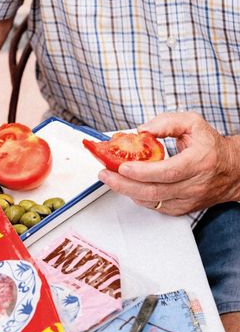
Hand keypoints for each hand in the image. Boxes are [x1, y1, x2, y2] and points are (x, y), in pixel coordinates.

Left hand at [98, 112, 239, 215]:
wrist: (233, 170)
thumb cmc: (210, 146)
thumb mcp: (192, 124)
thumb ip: (167, 122)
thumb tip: (142, 130)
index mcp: (199, 162)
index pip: (168, 171)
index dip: (142, 171)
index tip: (122, 166)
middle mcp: (194, 184)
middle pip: (154, 190)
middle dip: (123, 184)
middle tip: (105, 174)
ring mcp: (187, 199)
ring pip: (151, 201)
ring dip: (126, 191)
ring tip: (109, 178)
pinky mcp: (181, 208)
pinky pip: (154, 205)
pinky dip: (137, 196)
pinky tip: (126, 186)